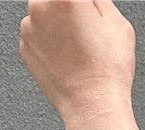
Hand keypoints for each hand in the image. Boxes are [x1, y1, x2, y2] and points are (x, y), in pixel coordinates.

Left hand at [18, 0, 135, 124]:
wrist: (92, 104)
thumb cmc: (107, 71)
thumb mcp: (120, 25)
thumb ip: (101, 2)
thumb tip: (91, 0)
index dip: (87, 5)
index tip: (90, 12)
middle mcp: (41, 6)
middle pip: (56, 0)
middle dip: (70, 10)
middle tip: (89, 31)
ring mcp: (29, 27)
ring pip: (45, 16)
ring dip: (59, 26)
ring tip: (80, 49)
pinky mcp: (25, 47)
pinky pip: (38, 37)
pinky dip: (51, 44)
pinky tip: (69, 58)